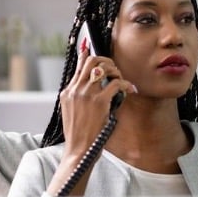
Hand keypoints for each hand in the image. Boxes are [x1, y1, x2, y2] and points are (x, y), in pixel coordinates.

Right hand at [57, 43, 134, 158]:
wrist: (78, 151)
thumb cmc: (79, 136)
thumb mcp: (72, 113)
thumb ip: (78, 98)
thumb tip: (90, 87)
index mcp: (67, 92)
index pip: (78, 66)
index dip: (86, 54)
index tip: (90, 45)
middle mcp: (75, 90)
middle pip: (91, 61)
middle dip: (106, 61)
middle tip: (115, 70)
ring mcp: (86, 95)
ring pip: (103, 68)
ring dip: (116, 71)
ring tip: (121, 80)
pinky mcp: (99, 102)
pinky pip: (116, 84)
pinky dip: (126, 84)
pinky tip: (130, 90)